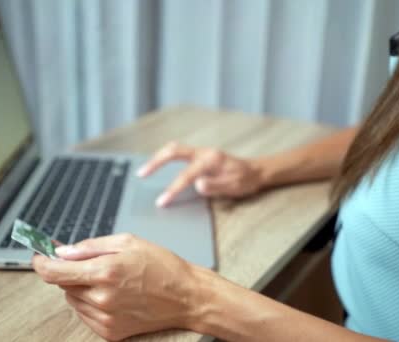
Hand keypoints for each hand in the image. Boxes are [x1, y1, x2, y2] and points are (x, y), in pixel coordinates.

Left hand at [32, 234, 204, 340]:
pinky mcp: (110, 332)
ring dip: (81, 288)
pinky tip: (112, 295)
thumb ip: (91, 246)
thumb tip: (63, 251)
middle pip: (63, 285)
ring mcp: (105, 318)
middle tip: (92, 263)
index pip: (55, 271)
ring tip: (109, 280)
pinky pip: (85, 315)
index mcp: (105, 271)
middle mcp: (102, 297)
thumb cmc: (162, 266)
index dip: (42, 262)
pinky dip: (90, 303)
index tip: (39, 256)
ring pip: (73, 300)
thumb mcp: (127, 242)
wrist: (186, 296)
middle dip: (71, 271)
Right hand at [137, 142, 264, 206]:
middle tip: (142, 173)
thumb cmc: (245, 180)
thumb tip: (197, 184)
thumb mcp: (233, 186)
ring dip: (157, 158)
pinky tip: (158, 167)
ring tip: (144, 170)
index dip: (173, 189)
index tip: (162, 201)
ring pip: (174, 149)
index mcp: (211, 160)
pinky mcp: (199, 156)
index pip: (187, 175)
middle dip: (156, 162)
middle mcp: (203, 152)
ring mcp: (201, 153)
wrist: (256, 171)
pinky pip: (178, 154)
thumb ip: (215, 185)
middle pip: (173, 151)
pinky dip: (165, 158)